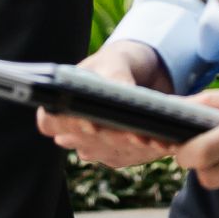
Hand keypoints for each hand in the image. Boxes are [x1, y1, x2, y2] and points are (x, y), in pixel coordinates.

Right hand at [38, 41, 177, 167]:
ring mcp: (99, 148)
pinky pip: (134, 156)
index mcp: (61, 105)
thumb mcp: (113, 61)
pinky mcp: (123, 154)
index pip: (51, 123)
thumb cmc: (114, 64)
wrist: (138, 74)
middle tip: (134, 133)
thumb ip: (114, 74)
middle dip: (114, 138)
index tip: (89, 123)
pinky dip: (151, 150)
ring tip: (157, 138)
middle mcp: (76, 133)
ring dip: (136, 148)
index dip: (66, 125)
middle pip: (88, 142)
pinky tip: (167, 141)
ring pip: (113, 152)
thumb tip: (123, 92)